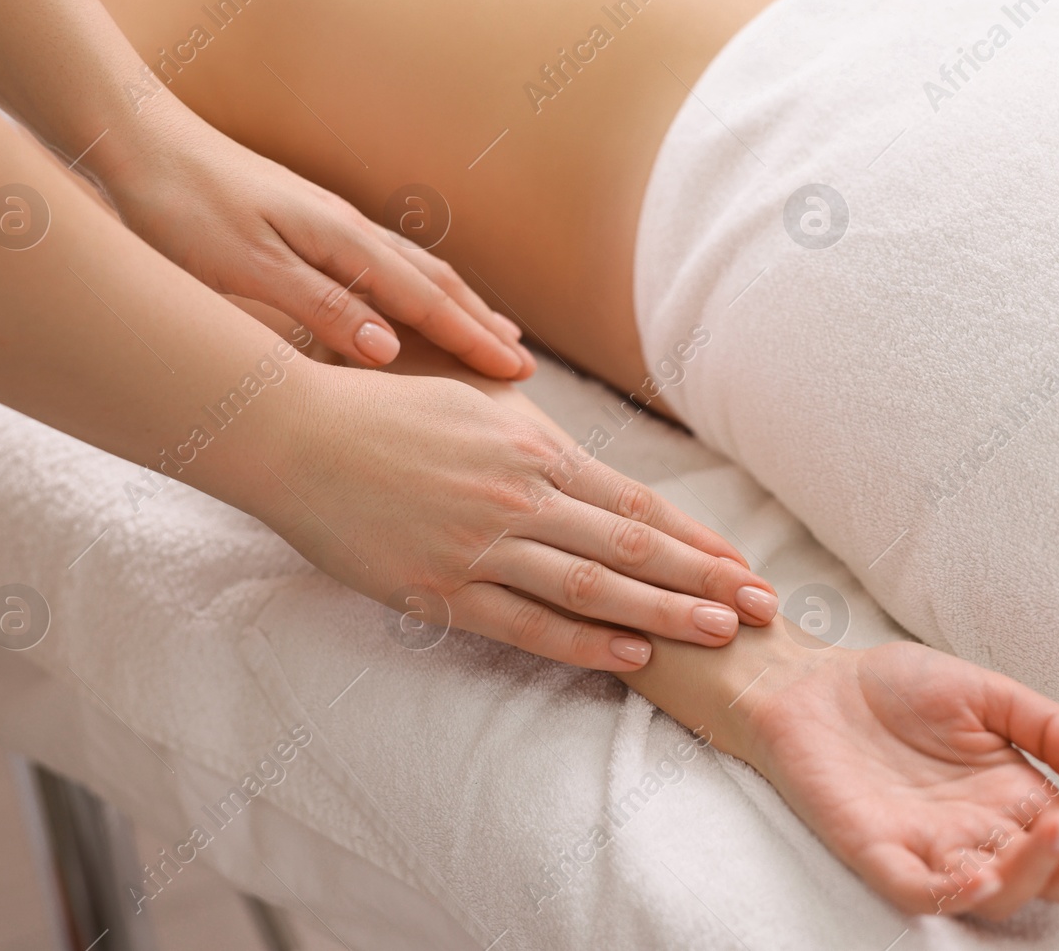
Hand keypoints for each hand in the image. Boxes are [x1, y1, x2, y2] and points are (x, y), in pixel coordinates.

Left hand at [99, 113, 534, 378]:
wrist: (139, 143)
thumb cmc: (183, 211)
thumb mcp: (248, 268)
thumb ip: (320, 308)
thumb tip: (390, 349)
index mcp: (341, 242)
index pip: (425, 301)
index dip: (472, 340)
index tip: (515, 373)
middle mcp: (348, 227)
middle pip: (434, 281)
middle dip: (480, 324)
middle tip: (521, 364)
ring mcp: (331, 220)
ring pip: (414, 267)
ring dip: (458, 302)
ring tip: (491, 328)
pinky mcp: (309, 220)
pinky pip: (386, 260)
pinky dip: (419, 285)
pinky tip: (413, 295)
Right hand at [265, 366, 781, 670]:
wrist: (293, 434)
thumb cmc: (382, 409)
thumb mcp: (471, 401)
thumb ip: (530, 430)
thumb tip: (575, 448)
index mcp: (534, 446)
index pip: (638, 503)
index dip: (698, 538)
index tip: (743, 563)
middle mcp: (520, 495)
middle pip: (634, 547)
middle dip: (707, 579)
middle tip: (765, 607)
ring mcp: (481, 546)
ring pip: (593, 589)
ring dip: (665, 614)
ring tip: (722, 635)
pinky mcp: (438, 589)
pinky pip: (524, 624)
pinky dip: (582, 642)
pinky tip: (629, 656)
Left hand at [743, 642, 1058, 917]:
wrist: (811, 679)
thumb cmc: (895, 687)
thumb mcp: (985, 691)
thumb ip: (1046, 726)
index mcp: (1012, 799)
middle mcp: (979, 834)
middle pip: (1048, 876)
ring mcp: (930, 849)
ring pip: (996, 893)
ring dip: (1033, 875)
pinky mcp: (879, 854)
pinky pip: (923, 892)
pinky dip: (954, 893)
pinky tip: (981, 875)